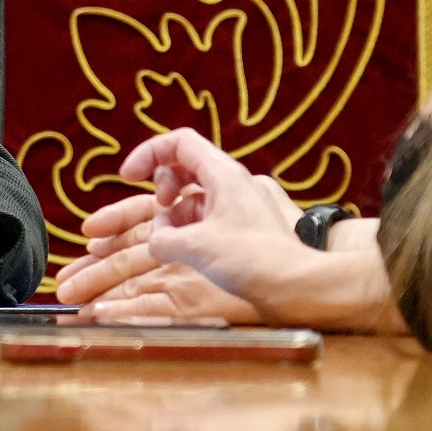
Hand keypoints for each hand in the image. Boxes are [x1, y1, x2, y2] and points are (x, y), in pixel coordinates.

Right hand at [54, 131, 317, 324]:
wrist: (303, 287)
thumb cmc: (259, 261)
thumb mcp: (197, 247)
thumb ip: (164, 239)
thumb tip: (156, 240)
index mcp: (222, 176)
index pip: (179, 143)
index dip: (148, 154)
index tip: (128, 175)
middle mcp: (231, 187)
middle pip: (182, 169)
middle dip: (156, 189)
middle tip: (153, 208)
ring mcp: (238, 210)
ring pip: (192, 201)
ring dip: (170, 217)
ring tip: (162, 241)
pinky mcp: (243, 233)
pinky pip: (205, 222)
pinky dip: (187, 233)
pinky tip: (182, 255)